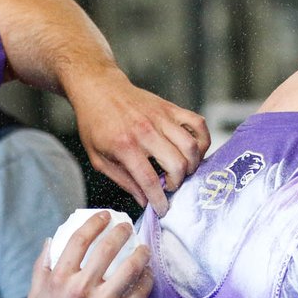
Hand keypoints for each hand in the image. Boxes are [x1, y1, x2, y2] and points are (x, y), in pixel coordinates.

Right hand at [27, 212, 152, 297]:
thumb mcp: (36, 296)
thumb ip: (42, 266)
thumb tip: (50, 240)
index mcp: (58, 280)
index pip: (78, 240)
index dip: (94, 222)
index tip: (105, 216)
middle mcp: (80, 290)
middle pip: (106, 249)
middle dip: (121, 231)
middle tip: (127, 226)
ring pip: (129, 268)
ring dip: (140, 253)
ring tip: (143, 249)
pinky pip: (140, 292)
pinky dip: (146, 279)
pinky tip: (147, 274)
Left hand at [72, 76, 209, 216]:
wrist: (98, 88)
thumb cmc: (95, 124)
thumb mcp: (99, 158)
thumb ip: (123, 181)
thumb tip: (144, 200)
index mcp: (124, 145)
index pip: (149, 179)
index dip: (159, 199)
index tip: (162, 209)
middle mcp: (146, 130)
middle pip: (176, 164)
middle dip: (177, 183)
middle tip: (169, 186)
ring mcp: (161, 117)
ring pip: (191, 146)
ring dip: (191, 165)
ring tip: (180, 171)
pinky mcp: (171, 108)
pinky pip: (198, 124)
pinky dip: (202, 140)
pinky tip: (193, 151)